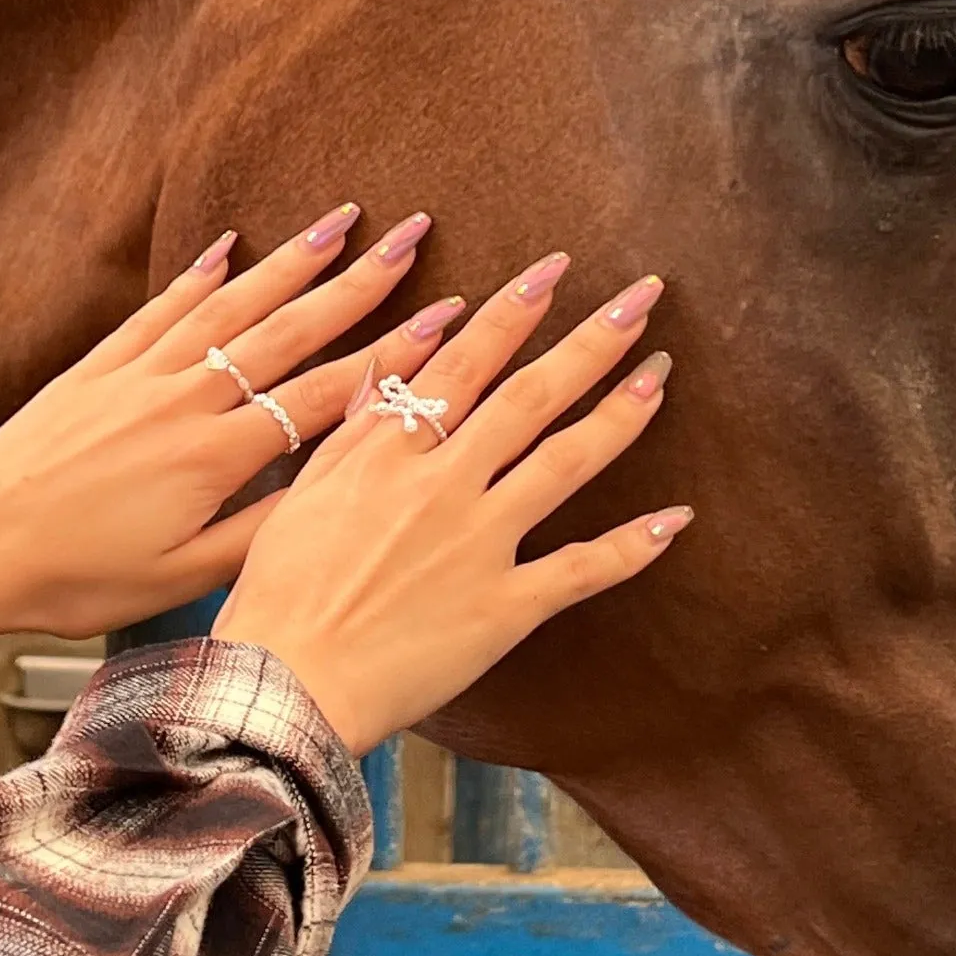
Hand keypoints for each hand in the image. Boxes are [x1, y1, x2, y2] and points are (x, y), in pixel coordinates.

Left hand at [0, 204, 466, 685]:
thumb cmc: (73, 577)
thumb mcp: (179, 578)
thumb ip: (260, 531)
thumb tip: (332, 490)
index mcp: (215, 456)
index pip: (324, 393)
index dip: (392, 355)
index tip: (446, 318)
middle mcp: (186, 399)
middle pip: (288, 327)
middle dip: (359, 280)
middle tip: (413, 235)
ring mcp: (140, 374)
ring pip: (231, 304)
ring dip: (291, 260)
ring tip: (342, 221)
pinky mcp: (98, 368)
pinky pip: (161, 308)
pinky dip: (200, 273)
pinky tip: (231, 246)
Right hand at [212, 256, 689, 754]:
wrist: (285, 685)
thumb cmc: (279, 594)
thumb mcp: (304, 490)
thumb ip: (356, 423)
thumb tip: (397, 356)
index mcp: (386, 452)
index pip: (463, 362)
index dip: (513, 312)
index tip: (555, 271)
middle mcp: (441, 485)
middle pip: (529, 397)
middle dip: (590, 340)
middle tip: (641, 296)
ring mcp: (479, 544)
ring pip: (565, 463)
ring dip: (620, 413)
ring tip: (661, 372)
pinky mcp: (505, 608)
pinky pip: (581, 570)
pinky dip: (632, 545)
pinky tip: (676, 519)